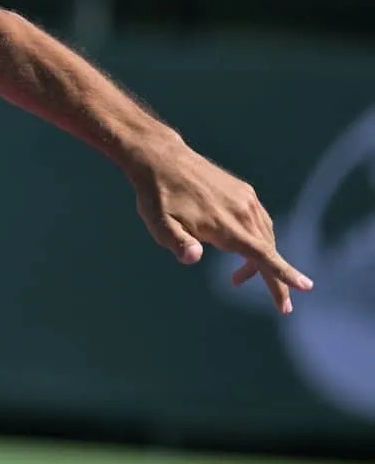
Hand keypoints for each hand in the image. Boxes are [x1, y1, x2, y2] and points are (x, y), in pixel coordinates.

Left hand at [126, 136, 313, 313]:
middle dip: (274, 278)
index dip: (284, 274)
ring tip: (238, 277)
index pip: (263, 255)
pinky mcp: (243, 190)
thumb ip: (178, 243)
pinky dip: (259, 238)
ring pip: (265, 236)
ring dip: (260, 259)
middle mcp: (242, 211)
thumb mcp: (159, 224)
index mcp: (226, 225)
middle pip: (268, 251)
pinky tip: (241, 245)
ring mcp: (245, 199)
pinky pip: (260, 220)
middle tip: (278, 304)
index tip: (306, 287)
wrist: (161, 159)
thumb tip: (193, 257)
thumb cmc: (157, 196)